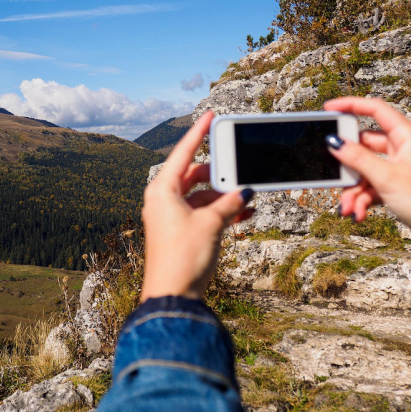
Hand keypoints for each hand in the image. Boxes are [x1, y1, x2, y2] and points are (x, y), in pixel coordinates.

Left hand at [140, 111, 254, 300]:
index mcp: (162, 190)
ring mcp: (172, 215)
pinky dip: (220, 211)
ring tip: (247, 197)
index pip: (183, 152)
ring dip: (224, 196)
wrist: (173, 296)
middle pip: (195, 174)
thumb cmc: (183, 257)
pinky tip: (243, 213)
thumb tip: (244, 192)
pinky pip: (203, 211)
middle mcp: (164, 199)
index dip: (199, 133)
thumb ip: (229, 203)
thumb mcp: (212, 224)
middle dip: (220, 173)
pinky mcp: (180, 230)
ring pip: (202, 194)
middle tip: (240, 168)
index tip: (210, 115)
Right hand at [324, 97, 410, 266]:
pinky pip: (371, 187)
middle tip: (334, 174)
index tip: (329, 109)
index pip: (375, 110)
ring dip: (354, 190)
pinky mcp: (397, 186)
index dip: (351, 106)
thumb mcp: (387, 178)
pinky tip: (359, 212)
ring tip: (349, 207)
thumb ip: (358, 159)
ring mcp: (399, 168)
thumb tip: (335, 143)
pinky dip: (363, 199)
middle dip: (348, 166)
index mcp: (407, 136)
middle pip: (364, 146)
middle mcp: (403, 148)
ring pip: (365, 171)